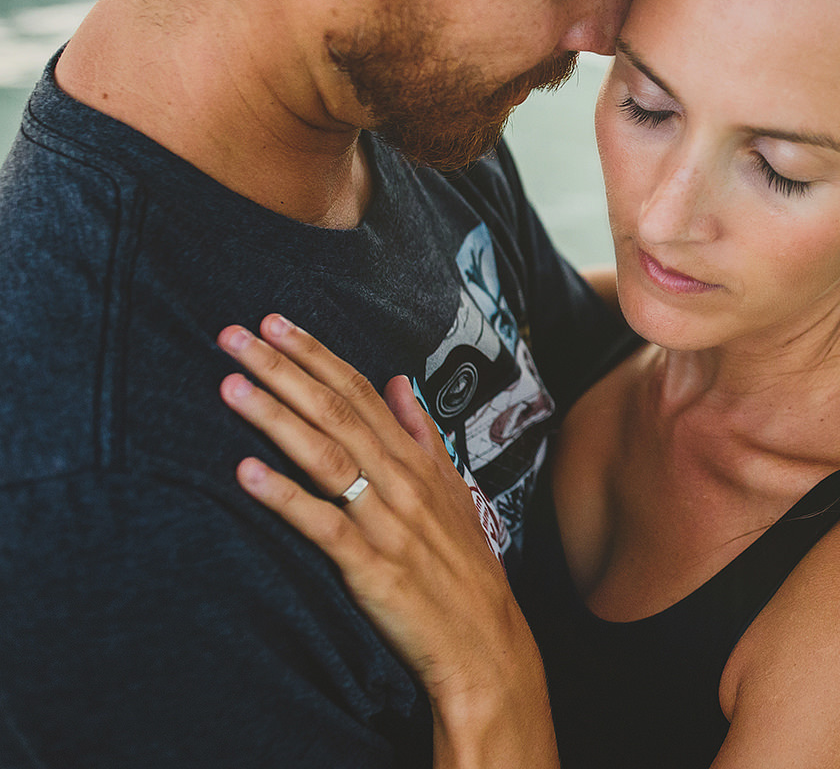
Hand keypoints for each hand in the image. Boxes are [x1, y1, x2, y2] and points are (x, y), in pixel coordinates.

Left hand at [218, 314, 557, 768]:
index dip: (317, 356)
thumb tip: (400, 381)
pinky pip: (322, 525)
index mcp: (417, 461)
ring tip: (231, 386)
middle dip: (285, 370)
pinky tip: (245, 474)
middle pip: (338, 412)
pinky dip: (284, 498)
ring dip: (276, 418)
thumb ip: (422, 434)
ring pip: (327, 457)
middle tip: (235, 335)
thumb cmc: (462, 568)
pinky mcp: (371, 567)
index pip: (362, 392)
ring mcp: (387, 523)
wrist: (484, 640)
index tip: (276, 323)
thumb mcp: (452, 490)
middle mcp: (402, 482)